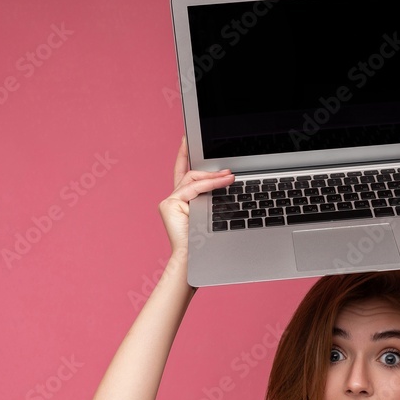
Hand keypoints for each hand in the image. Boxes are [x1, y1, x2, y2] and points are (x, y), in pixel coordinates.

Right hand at [158, 136, 234, 257]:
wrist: (195, 260)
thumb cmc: (205, 242)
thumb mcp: (211, 212)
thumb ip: (212, 196)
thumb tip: (227, 178)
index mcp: (182, 201)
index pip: (185, 173)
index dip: (184, 155)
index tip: (186, 140)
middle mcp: (173, 199)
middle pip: (191, 175)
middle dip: (210, 170)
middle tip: (228, 171)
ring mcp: (169, 201)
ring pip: (193, 180)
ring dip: (214, 178)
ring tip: (230, 177)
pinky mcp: (169, 204)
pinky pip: (193, 189)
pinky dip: (209, 185)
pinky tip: (223, 182)